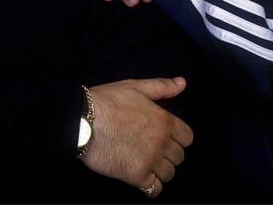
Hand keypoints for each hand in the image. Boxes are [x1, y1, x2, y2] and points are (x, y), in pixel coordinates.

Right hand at [81, 77, 192, 197]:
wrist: (85, 120)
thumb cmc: (108, 100)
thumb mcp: (135, 86)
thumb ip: (162, 86)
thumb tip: (182, 83)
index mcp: (164, 120)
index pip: (187, 138)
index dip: (178, 137)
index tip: (167, 136)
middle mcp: (161, 142)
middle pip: (179, 157)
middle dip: (168, 153)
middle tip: (153, 148)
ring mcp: (150, 160)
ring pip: (169, 174)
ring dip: (160, 169)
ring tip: (146, 162)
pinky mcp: (136, 176)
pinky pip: (154, 190)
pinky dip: (150, 186)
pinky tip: (142, 177)